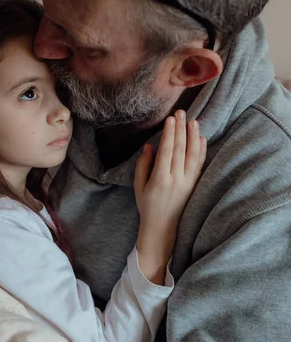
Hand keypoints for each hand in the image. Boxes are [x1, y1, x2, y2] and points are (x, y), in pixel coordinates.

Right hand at [134, 109, 205, 282]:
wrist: (163, 228)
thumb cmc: (148, 206)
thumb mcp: (139, 186)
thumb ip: (143, 165)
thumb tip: (150, 146)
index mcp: (160, 179)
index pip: (167, 151)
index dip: (169, 134)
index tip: (170, 119)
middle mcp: (176, 180)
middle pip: (180, 149)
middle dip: (181, 129)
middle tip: (181, 112)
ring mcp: (188, 183)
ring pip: (193, 155)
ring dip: (193, 136)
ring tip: (193, 121)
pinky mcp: (195, 185)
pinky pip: (200, 165)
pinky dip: (201, 151)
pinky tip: (202, 139)